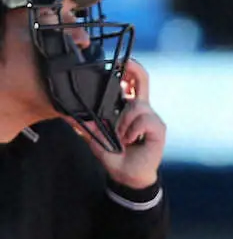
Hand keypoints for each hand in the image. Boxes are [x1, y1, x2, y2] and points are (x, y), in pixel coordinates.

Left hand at [77, 60, 166, 188]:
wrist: (128, 176)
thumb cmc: (116, 157)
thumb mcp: (97, 137)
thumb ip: (87, 124)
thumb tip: (68, 114)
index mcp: (128, 109)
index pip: (131, 83)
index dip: (127, 69)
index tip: (119, 62)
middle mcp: (141, 110)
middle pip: (142, 80)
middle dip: (134, 69)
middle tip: (126, 65)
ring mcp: (151, 118)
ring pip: (137, 104)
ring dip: (126, 120)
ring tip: (123, 135)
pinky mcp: (158, 129)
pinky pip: (145, 119)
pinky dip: (135, 129)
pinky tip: (132, 139)